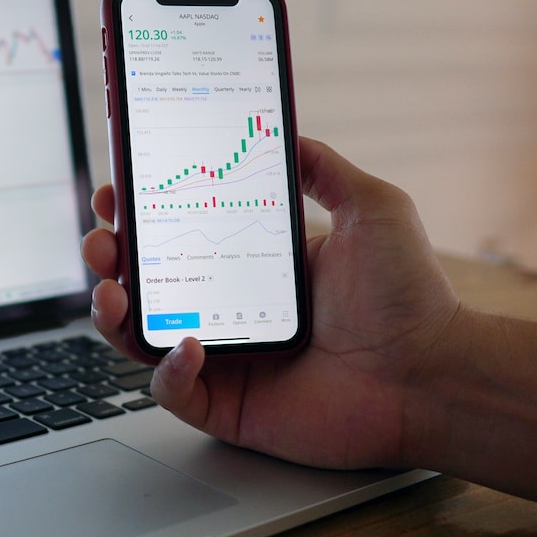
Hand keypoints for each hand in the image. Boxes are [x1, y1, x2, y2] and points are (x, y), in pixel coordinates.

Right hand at [80, 136, 462, 468]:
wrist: (434, 375)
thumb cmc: (410, 298)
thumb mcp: (370, 208)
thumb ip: (323, 166)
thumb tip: (282, 129)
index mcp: (251, 264)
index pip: (177, 233)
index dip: (138, 214)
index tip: (117, 192)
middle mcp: (229, 309)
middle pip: (144, 283)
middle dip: (109, 259)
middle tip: (102, 242)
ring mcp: (224, 359)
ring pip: (141, 339)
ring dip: (113, 314)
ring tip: (113, 294)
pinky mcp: (227, 406)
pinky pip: (173, 391)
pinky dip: (168, 370)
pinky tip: (187, 346)